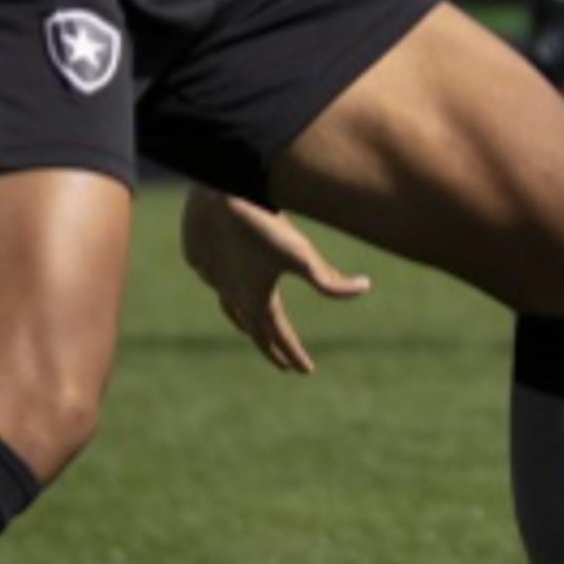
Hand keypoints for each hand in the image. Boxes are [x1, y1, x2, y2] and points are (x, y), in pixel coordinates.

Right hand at [178, 191, 368, 374]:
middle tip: (284, 364)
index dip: (294, 354)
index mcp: (255, 300)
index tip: (306, 370)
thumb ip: (331, 280)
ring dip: (246, 323)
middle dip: (271, 348)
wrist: (216, 193)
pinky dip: (224, 288)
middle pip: (253, 330)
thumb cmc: (263, 224)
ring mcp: (211, 276)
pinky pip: (213, 278)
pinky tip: (227, 281)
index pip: (278, 336)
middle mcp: (230, 294)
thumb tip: (365, 287)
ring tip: (254, 330)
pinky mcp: (198, 256)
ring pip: (229, 308)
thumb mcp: (302, 254)